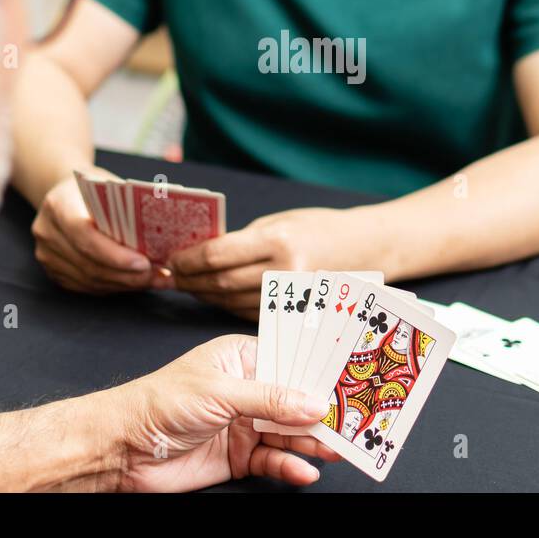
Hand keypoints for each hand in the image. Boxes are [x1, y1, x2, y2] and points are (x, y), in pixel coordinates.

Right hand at [31, 174, 170, 294]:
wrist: (64, 194)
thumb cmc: (93, 188)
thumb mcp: (109, 186)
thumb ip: (127, 208)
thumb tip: (162, 231)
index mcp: (58, 206)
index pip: (85, 236)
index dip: (115, 255)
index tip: (144, 263)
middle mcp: (47, 233)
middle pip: (89, 264)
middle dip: (127, 275)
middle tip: (158, 275)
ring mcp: (47, 255)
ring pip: (90, 280)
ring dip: (125, 284)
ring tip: (154, 280)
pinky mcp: (54, 271)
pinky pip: (87, 287)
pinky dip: (114, 286)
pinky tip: (136, 282)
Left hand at [117, 335, 337, 491]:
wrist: (122, 448)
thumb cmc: (160, 402)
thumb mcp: (220, 391)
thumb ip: (269, 399)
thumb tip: (314, 403)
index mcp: (242, 358)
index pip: (291, 362)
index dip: (320, 372)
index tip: (352, 378)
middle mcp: (248, 390)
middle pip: (296, 401)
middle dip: (323, 411)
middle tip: (355, 421)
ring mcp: (245, 424)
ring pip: (289, 434)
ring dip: (312, 442)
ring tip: (338, 451)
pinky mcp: (240, 456)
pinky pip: (273, 461)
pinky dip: (290, 467)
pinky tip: (304, 471)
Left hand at [169, 208, 362, 319]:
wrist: (366, 247)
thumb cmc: (320, 227)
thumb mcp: (279, 222)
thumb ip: (243, 240)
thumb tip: (202, 252)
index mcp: (277, 242)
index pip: (217, 255)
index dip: (188, 259)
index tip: (172, 259)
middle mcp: (284, 273)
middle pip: (221, 283)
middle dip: (191, 280)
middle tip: (172, 276)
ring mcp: (291, 299)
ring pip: (231, 301)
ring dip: (205, 295)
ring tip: (189, 286)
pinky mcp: (295, 315)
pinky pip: (249, 312)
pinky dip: (226, 304)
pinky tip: (215, 296)